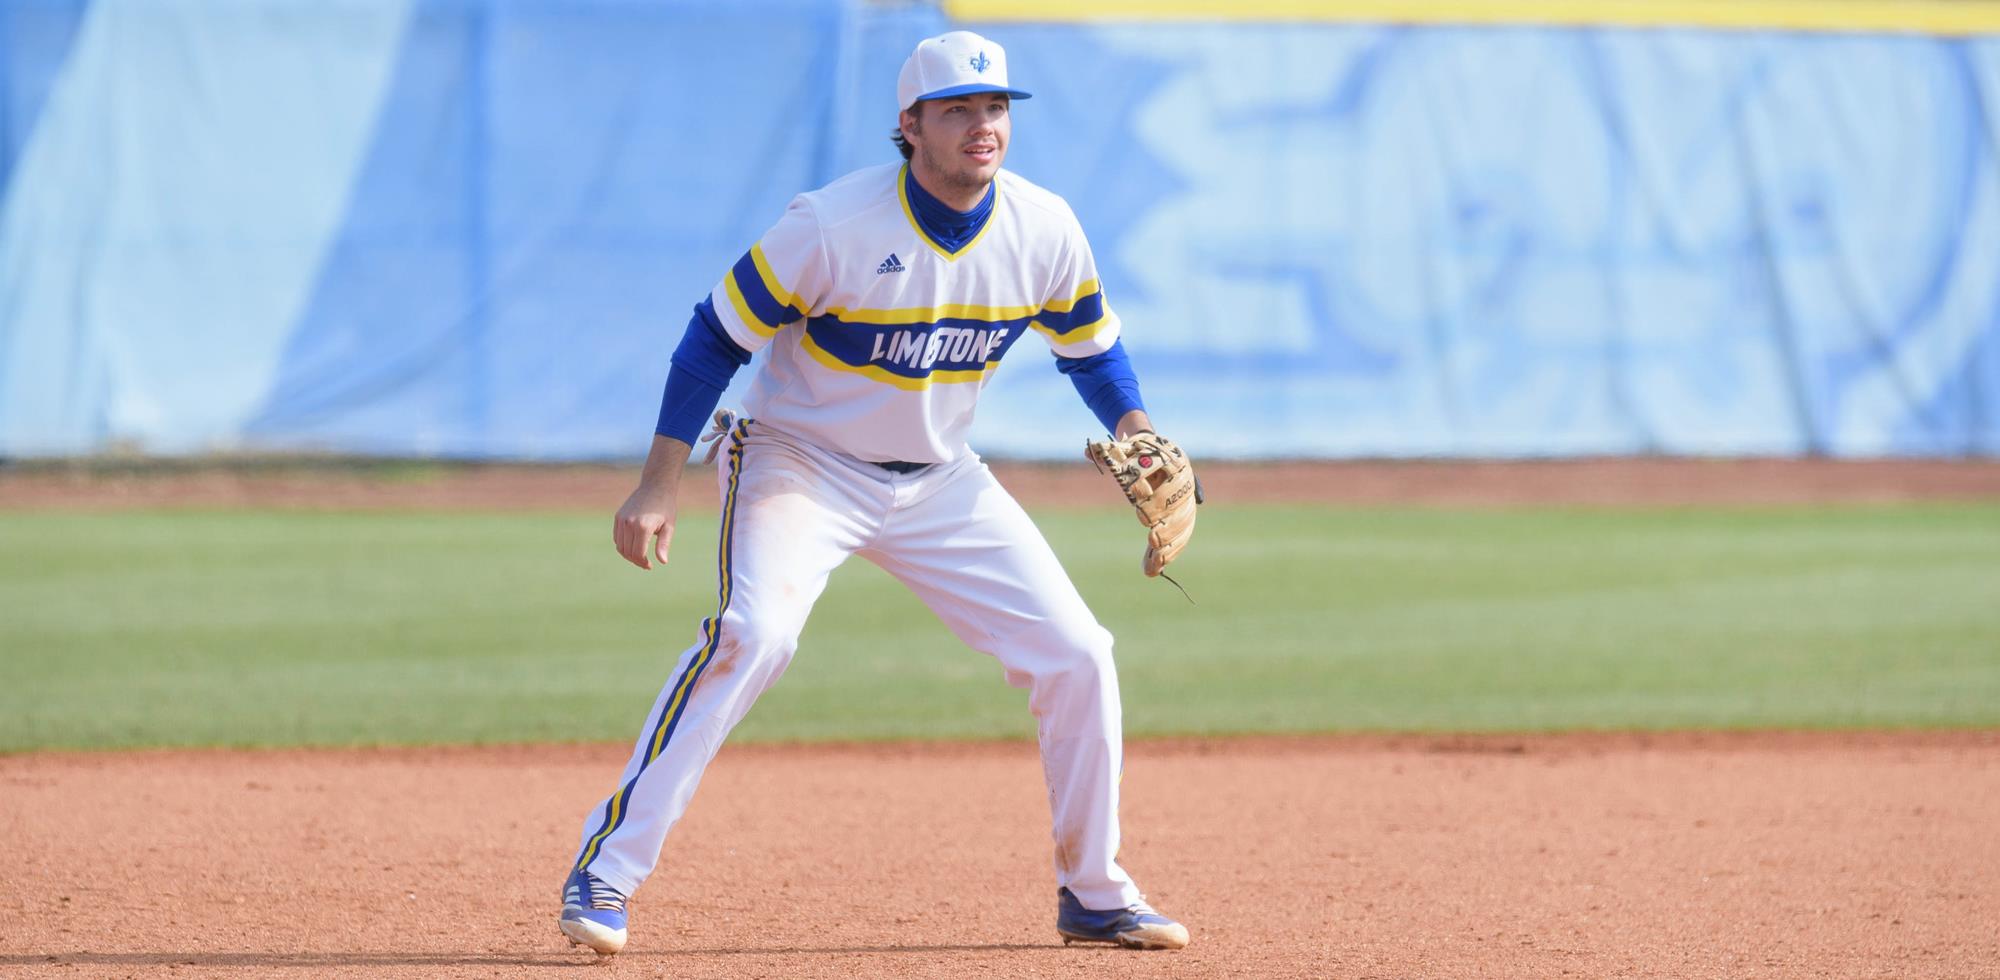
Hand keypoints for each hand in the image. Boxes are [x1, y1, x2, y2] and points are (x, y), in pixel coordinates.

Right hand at [612, 433, 694, 569]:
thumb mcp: (669, 526)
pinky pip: (617, 537)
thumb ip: (664, 544)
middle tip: (646, 564)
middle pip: (627, 552)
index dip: (643, 563)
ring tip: (640, 556)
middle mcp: (629, 523)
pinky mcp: (618, 516)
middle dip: (636, 561)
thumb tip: (663, 561)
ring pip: (620, 546)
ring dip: (629, 554)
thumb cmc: (665, 507)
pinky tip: (634, 546)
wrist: (655, 486)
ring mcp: (621, 519)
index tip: (650, 566)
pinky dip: (623, 545)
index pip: (638, 554)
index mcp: (643, 527)